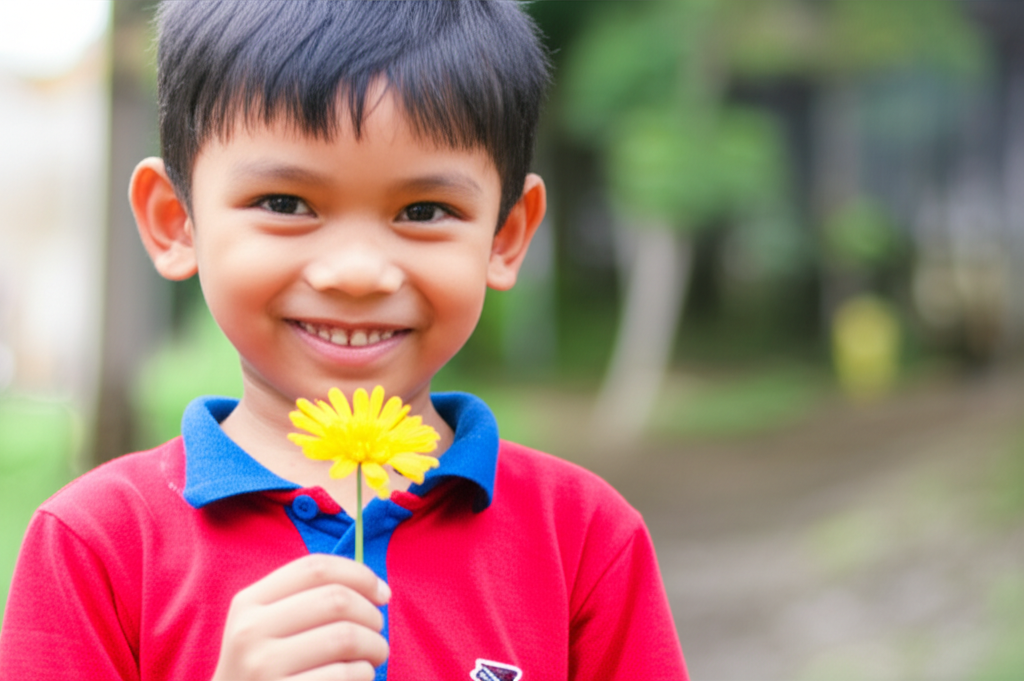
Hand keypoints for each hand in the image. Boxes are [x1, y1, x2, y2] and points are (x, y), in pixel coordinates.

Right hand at [211, 554, 390, 680]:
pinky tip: (361, 675)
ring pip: (344, 637)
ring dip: (375, 645)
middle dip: (371, 613)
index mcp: (249, 602)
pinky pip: (343, 674)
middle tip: (378, 630)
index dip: (359, 575)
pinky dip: (364, 672)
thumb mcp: (268, 626)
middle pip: (335, 599)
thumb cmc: (268, 667)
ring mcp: (262, 666)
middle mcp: (250, 630)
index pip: (315, 568)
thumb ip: (309, 599)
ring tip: (376, 654)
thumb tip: (378, 589)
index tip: (381, 593)